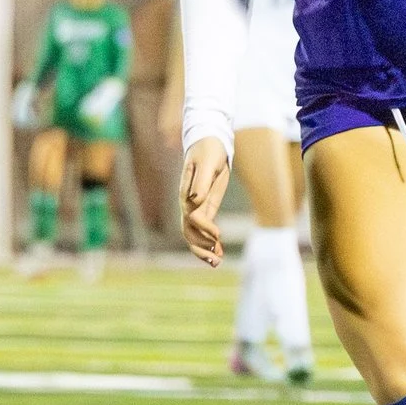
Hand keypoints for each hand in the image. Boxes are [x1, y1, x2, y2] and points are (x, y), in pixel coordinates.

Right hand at [178, 136, 232, 266]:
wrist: (209, 142)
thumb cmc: (208, 150)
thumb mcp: (208, 163)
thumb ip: (201, 181)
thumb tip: (195, 199)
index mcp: (186, 193)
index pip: (192, 216)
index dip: (204, 228)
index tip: (218, 235)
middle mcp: (188, 203)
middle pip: (189, 231)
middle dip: (200, 248)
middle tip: (215, 260)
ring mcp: (195, 206)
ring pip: (194, 234)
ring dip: (204, 249)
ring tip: (217, 262)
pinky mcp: (205, 206)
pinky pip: (204, 228)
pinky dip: (210, 241)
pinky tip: (219, 251)